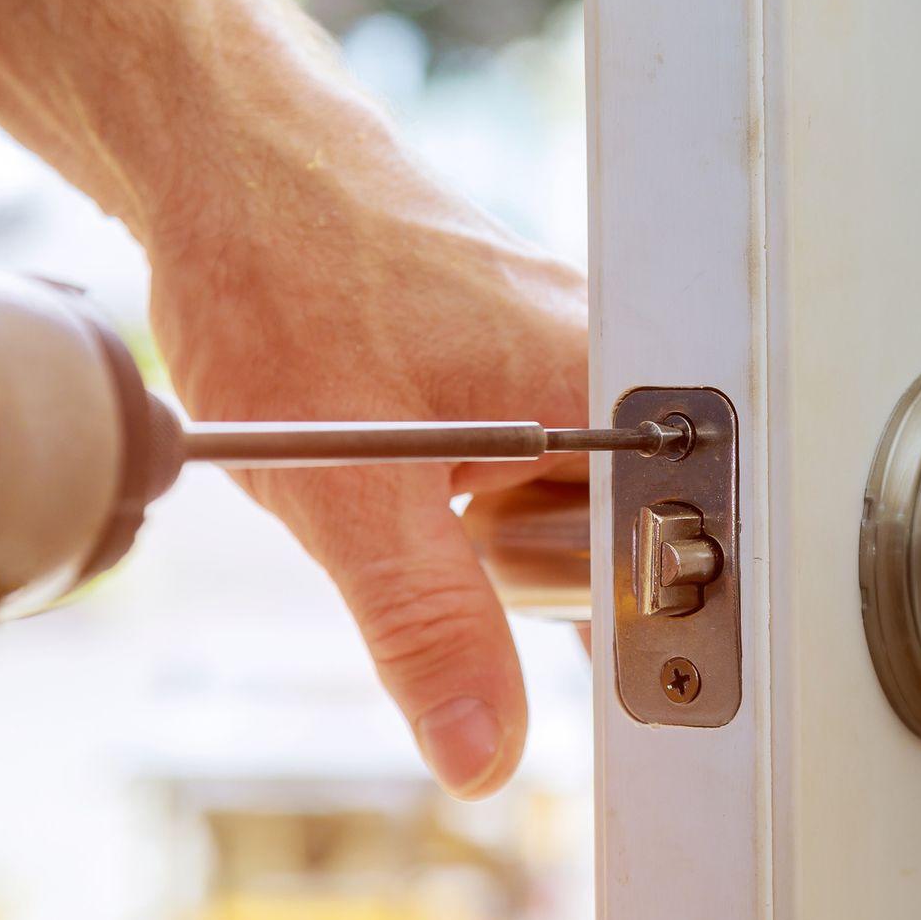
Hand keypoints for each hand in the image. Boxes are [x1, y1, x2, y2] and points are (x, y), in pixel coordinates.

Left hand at [143, 120, 587, 800]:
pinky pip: (540, 473)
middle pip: (639, 543)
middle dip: (554, 589)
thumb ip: (425, 623)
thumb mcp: (344, 486)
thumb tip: (483, 750)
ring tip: (424, 498)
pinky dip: (483, 503)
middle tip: (463, 562)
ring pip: (579, 513)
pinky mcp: (526, 367)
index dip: (650, 640)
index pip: (689, 554)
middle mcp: (612, 366)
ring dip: (508, 546)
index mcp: (608, 383)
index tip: (618, 703)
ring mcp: (571, 364)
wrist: (231, 169)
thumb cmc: (284, 278)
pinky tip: (425, 477)